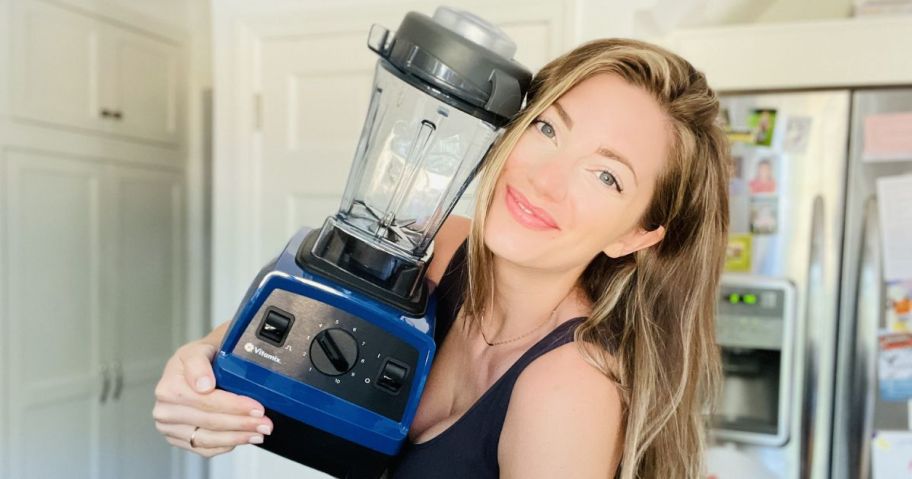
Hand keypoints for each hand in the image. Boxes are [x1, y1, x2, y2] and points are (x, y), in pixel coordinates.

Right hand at [153, 340, 272, 457]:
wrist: (196, 367)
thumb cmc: (200, 358)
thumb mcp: (199, 349)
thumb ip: (199, 363)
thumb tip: (204, 385)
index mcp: (169, 386)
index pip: (206, 401)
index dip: (234, 406)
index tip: (256, 408)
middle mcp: (165, 410)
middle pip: (210, 421)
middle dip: (242, 423)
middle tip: (265, 423)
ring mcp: (170, 428)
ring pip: (208, 439)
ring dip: (237, 437)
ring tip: (259, 433)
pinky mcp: (178, 440)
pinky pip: (204, 449)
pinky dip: (226, 445)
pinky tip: (242, 439)